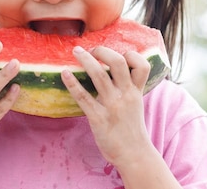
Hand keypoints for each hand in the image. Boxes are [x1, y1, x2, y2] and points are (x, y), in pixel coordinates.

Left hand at [61, 46, 152, 167]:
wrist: (134, 155)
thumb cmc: (132, 128)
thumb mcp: (136, 104)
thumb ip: (129, 87)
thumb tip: (118, 70)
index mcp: (136, 91)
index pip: (142, 65)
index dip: (132, 55)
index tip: (120, 53)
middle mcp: (125, 95)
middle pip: (118, 62)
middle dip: (103, 51)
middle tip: (92, 50)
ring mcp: (112, 106)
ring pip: (99, 75)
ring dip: (86, 59)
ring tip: (76, 51)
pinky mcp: (98, 118)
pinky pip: (83, 97)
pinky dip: (72, 83)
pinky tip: (64, 73)